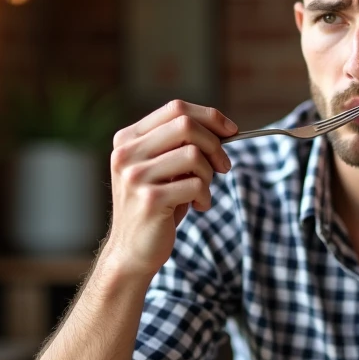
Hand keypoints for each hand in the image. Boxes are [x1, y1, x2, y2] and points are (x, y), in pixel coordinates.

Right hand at [102, 100, 236, 278]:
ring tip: (202, 191)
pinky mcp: (149, 200)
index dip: (210, 116)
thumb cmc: (157, 207)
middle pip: (186, 124)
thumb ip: (181, 145)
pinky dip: (205, 196)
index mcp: (128, 139)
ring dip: (209, 174)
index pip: (176, 109)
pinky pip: (195, 185)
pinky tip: (199, 206)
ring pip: (193, 154)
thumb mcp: (164, 168)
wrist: (133, 251)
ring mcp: (135, 176)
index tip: (232, 131)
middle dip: (215, 144)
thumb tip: (225, 129)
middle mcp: (126, 153)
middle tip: (224, 166)